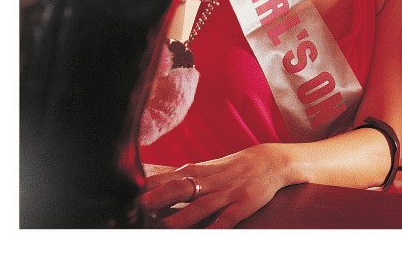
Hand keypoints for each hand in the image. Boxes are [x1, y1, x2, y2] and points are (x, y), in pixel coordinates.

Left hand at [140, 143, 291, 229]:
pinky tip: (205, 239)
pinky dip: (216, 230)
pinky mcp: (245, 205)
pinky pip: (228, 220)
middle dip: (159, 198)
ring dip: (182, 218)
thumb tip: (150, 187)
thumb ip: (182, 178)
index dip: (149, 187)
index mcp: (199, 171)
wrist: (273, 161)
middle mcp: (211, 181)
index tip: (128, 197)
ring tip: (164, 228)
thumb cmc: (234, 167)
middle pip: (181, 188)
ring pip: (201, 206)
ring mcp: (228, 193)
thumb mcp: (208, 168)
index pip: (169, 177)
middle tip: (139, 208)